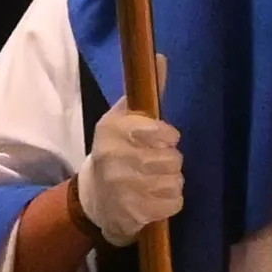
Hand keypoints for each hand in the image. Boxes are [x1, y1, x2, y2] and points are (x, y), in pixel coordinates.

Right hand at [74, 107, 185, 247]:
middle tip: (156, 163)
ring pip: (176, 181)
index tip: (162, 139)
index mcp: (112, 130)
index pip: (162, 132)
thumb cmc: (115, 151)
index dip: (168, 136)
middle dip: (171, 161)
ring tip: (155, 181)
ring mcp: (123, 188)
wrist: (95, 198)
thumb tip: (163, 59)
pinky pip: (175, 203)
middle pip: (174, 159)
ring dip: (172, 182)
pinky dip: (170, 201)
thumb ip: (145, 93)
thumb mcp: (123, 119)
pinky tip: (154, 198)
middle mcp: (115, 158)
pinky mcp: (134, 213)